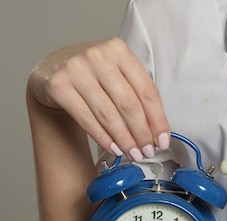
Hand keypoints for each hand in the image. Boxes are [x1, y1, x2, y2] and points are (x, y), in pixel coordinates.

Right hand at [26, 38, 169, 160]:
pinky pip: (86, 119)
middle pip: (129, 104)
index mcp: (119, 50)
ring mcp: (76, 69)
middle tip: (147, 151)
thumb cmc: (94, 74)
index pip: (147, 90)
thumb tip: (157, 133)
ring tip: (133, 153)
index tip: (163, 140)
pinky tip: (114, 148)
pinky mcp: (58, 85)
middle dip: (142, 133)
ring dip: (124, 139)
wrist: (53, 69)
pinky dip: (103, 138)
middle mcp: (98, 56)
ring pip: (108, 114)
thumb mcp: (118, 73)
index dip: (158, 119)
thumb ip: (138, 95)